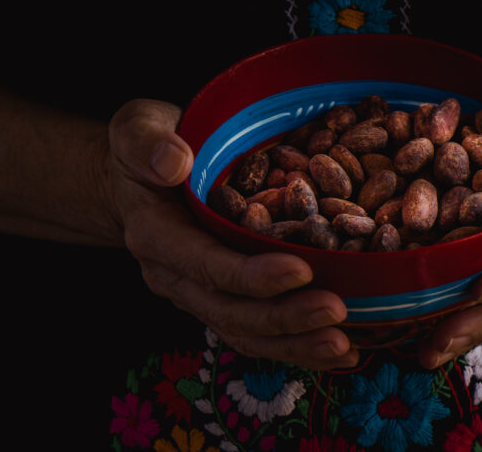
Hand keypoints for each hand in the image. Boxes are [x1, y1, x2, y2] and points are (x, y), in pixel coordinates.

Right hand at [107, 99, 358, 369]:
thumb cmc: (146, 148)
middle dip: (284, 317)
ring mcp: (198, 295)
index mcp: (156, 235)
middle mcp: (175, 276)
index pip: (204, 263)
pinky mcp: (221, 301)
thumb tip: (173, 161)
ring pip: (245, 332)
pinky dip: (297, 346)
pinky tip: (339, 351)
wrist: (138, 183)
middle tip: (336, 311)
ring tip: (344, 347)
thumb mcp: (137, 129)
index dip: (250, 274)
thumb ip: (146, 142)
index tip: (302, 270)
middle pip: (229, 310)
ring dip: (296, 344)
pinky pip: (256, 332)